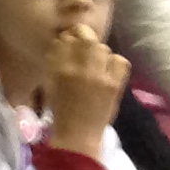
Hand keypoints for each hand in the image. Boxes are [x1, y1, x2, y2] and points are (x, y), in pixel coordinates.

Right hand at [44, 25, 127, 150]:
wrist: (78, 133)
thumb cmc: (59, 107)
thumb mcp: (49, 80)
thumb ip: (55, 58)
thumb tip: (65, 40)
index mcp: (59, 68)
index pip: (66, 38)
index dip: (69, 35)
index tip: (70, 39)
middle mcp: (79, 69)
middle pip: (87, 38)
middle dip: (85, 37)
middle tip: (83, 44)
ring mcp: (99, 76)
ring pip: (103, 48)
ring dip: (98, 51)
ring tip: (95, 60)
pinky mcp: (115, 84)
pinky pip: (120, 61)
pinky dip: (115, 61)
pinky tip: (108, 68)